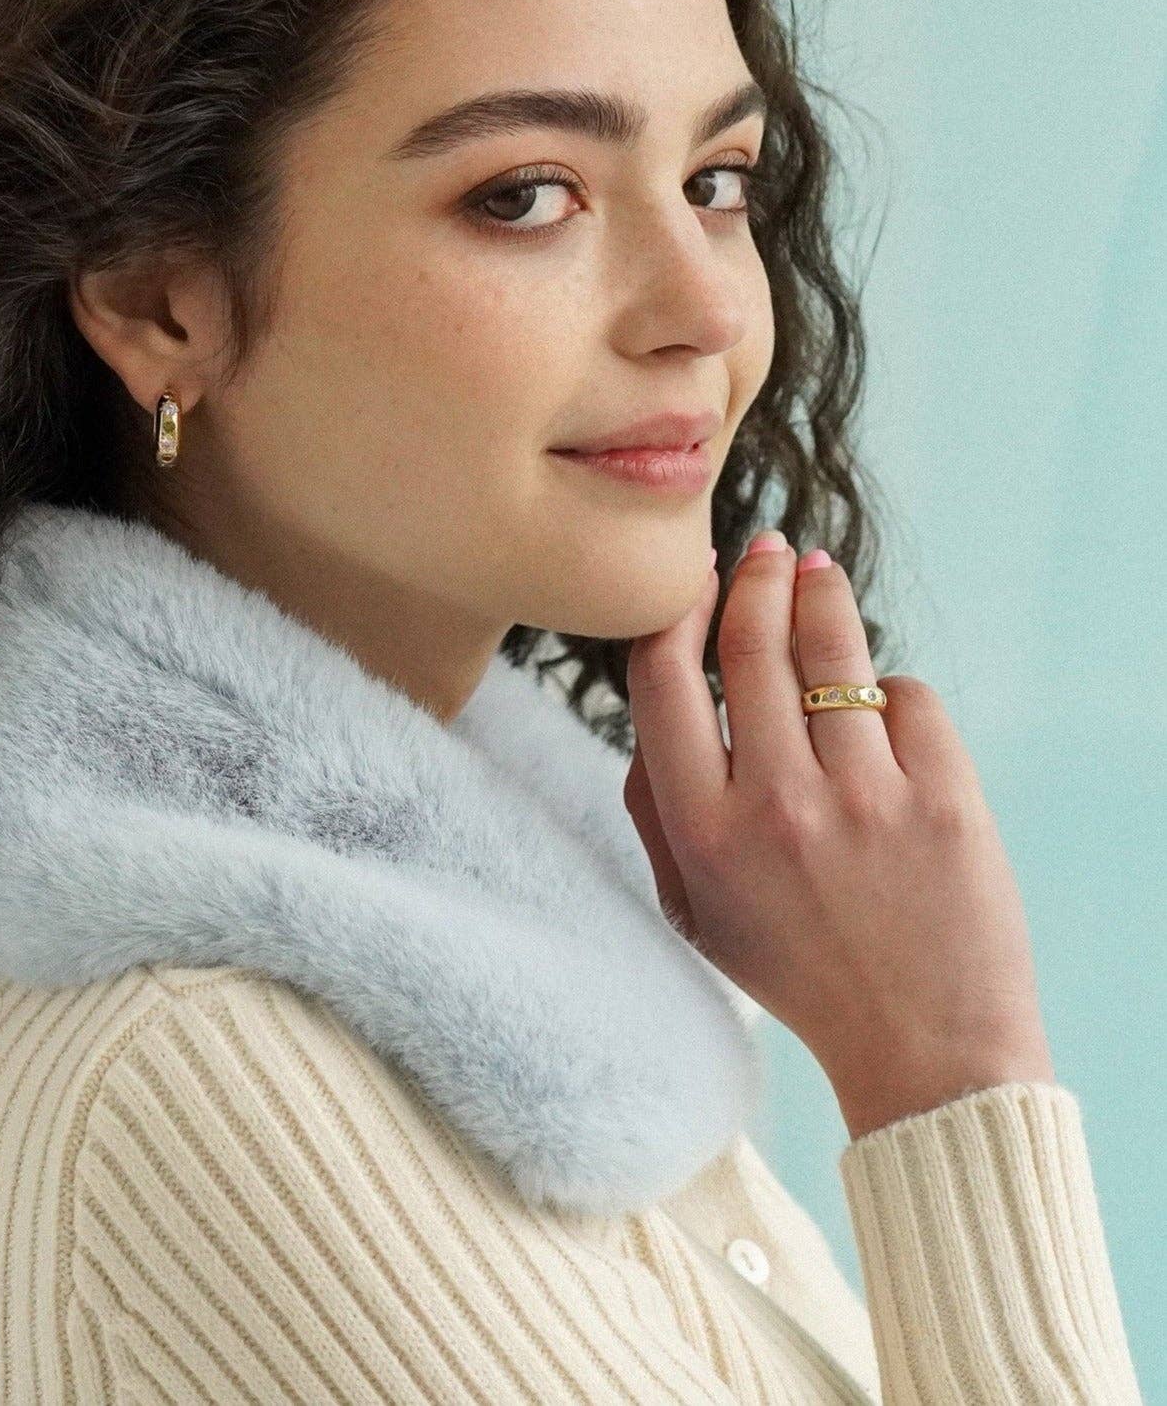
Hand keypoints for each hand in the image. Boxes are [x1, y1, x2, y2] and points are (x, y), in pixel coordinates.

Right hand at [621, 533, 1054, 1139]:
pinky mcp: (945, 801)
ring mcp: (866, 800)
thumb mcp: (692, 907)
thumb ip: (654, 809)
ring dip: (820, 594)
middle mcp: (777, 806)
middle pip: (751, 644)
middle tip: (765, 548)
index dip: (675, 610)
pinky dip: (892, 693)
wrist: (923, 1050)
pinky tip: (881, 707)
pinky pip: (907, 699)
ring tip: (816, 569)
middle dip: (755, 579)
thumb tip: (655, 706)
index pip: (665, 679)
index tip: (692, 579)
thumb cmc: (797, 969)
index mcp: (703, 832)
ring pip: (834, 651)